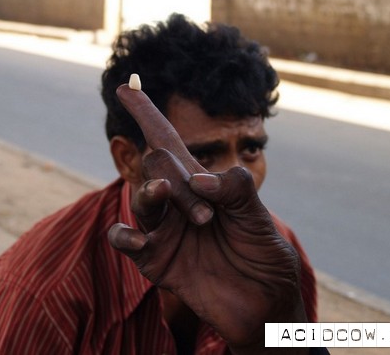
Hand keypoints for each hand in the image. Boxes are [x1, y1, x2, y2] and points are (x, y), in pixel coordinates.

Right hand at [109, 84, 306, 351]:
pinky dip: (125, 236)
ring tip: (198, 217)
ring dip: (157, 197)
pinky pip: (126, 241)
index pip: (165, 140)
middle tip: (208, 215)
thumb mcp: (258, 215)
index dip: (147, 113)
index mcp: (199, 184)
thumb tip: (197, 179)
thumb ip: (234, 189)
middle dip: (178, 179)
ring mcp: (163, 230)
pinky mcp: (154, 259)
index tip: (127, 86)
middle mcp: (176, 202)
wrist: (264, 303)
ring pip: (142, 196)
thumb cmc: (263, 254)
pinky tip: (138, 239)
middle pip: (156, 165)